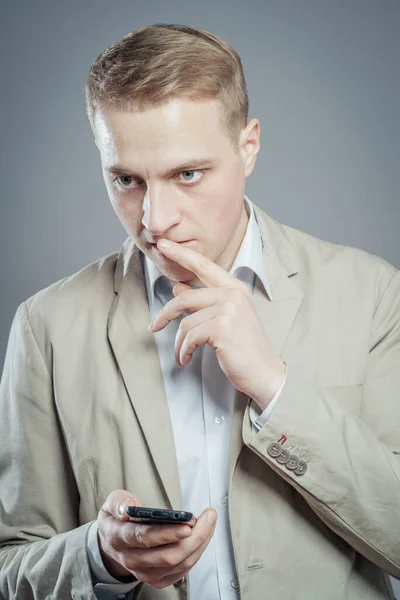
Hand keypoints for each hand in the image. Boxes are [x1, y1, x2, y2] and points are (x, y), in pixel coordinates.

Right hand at [97, 490, 216, 588]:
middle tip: (208, 517)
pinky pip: (182, 571)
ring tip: (209, 522)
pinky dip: (196, 553)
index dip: (167, 533)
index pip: (144, 538)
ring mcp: (143, 572)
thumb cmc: (117, 518)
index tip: (188, 524)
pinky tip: (202, 536)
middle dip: (194, 537)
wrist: (111, 541)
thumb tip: (127, 508)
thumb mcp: (112, 503)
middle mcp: (131, 559)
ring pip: (179, 564)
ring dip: (200, 543)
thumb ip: (119, 502)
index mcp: (119, 537)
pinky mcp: (156, 578)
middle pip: (168, 556)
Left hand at [149, 239, 285, 409]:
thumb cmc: (245, 348)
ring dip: (179, 343)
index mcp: (235, 289)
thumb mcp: (225, 319)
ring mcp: (229, 310)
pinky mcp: (222, 328)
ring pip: (185, 323)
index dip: (182, 254)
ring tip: (183, 354)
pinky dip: (184, 351)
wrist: (264, 373)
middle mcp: (233, 295)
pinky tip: (187, 359)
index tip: (164, 244)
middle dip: (165, 314)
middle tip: (154, 326)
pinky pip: (189, 337)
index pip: (204, 266)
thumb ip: (204, 302)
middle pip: (184, 299)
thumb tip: (178, 287)